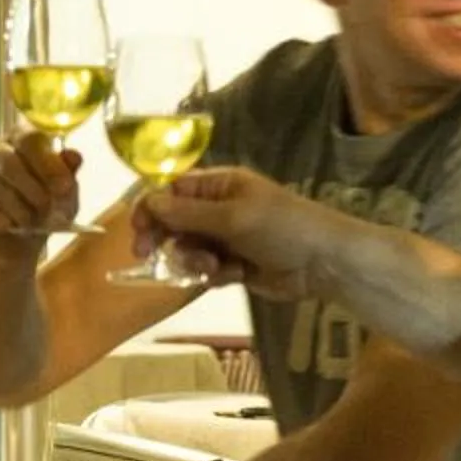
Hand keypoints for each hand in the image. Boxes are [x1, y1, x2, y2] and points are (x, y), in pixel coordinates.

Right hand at [0, 131, 82, 258]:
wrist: (20, 246)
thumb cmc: (44, 211)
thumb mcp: (65, 194)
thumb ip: (68, 172)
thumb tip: (73, 156)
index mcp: (20, 141)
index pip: (29, 138)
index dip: (47, 162)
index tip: (63, 186)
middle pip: (5, 159)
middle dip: (31, 188)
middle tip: (46, 208)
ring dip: (18, 209)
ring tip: (31, 222)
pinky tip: (9, 227)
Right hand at [133, 167, 336, 301]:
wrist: (324, 262)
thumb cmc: (281, 226)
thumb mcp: (232, 216)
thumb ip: (187, 213)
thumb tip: (149, 202)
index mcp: (221, 185)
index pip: (173, 189)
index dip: (151, 206)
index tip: (136, 228)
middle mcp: (219, 208)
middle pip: (174, 220)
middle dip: (164, 237)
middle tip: (147, 254)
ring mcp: (226, 238)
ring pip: (188, 248)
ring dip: (193, 259)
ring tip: (213, 267)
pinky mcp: (235, 265)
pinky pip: (207, 269)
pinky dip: (215, 274)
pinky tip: (234, 275)